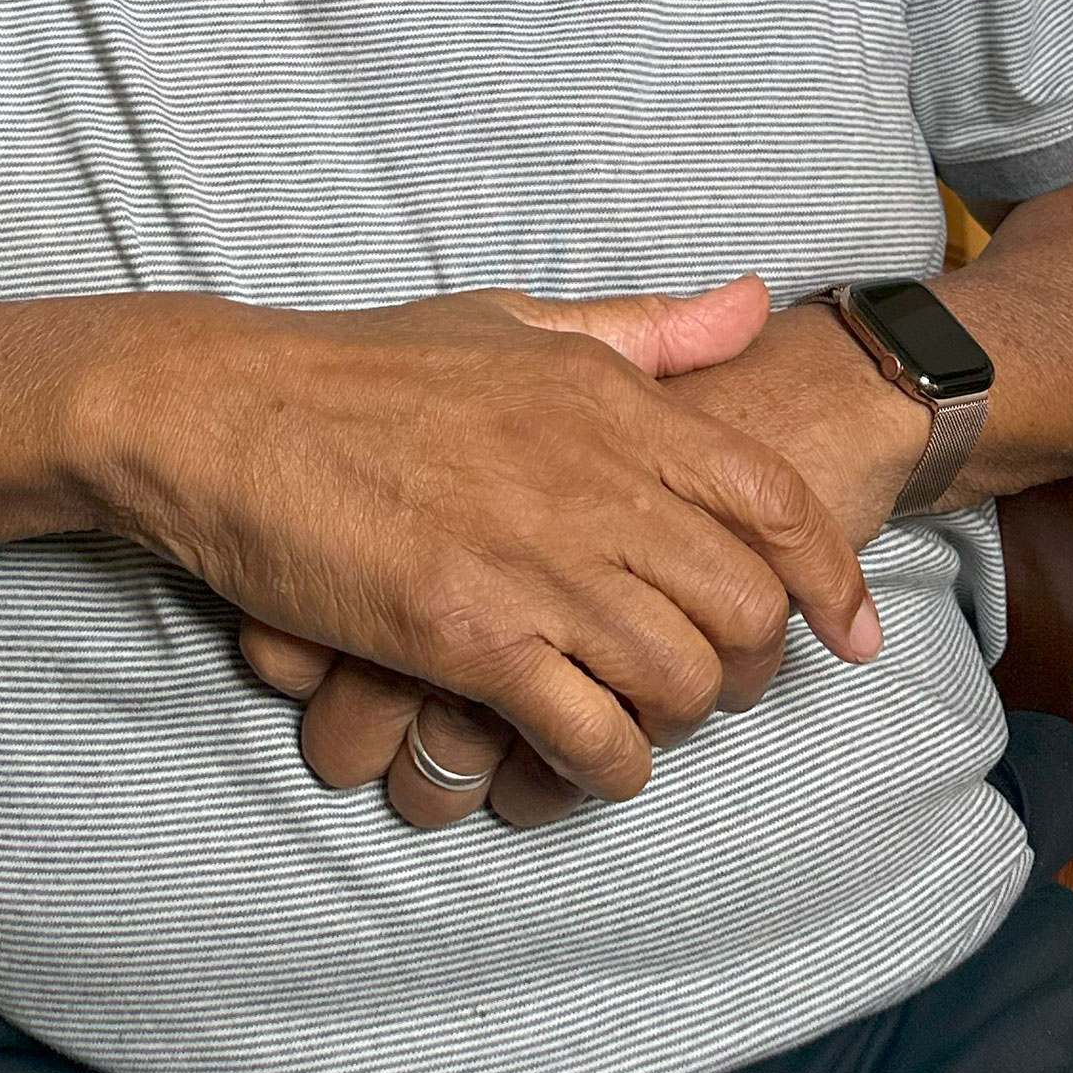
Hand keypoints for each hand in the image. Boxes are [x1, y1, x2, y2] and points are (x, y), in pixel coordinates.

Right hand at [89, 276, 880, 806]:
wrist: (223, 412)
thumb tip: (752, 305)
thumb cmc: (363, 364)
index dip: (831, 579)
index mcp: (612, 398)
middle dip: (749, 664)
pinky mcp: (470, 635)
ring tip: (638, 720)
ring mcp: (535, 561)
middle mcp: (594, 479)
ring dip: (675, 721)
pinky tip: (579, 759)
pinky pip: (594, 735)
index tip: (849, 634)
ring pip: (682, 681)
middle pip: (747, 607)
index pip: (776, 502)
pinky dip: (607, 767)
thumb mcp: (514, 320)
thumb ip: (642, 328)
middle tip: (708, 684)